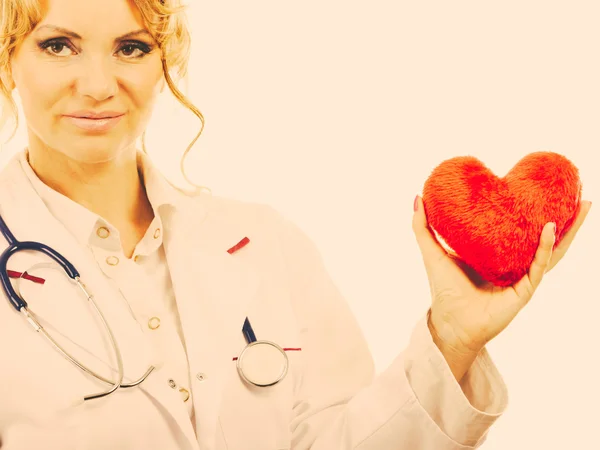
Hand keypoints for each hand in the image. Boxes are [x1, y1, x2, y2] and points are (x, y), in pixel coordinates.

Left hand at [412, 196, 591, 378]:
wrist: (450, 321)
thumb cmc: (444, 289)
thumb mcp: (433, 252)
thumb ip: (423, 226)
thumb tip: (418, 196)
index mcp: (498, 254)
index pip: (521, 230)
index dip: (534, 212)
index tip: (543, 190)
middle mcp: (515, 264)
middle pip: (545, 238)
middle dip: (565, 218)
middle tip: (578, 196)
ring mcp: (522, 277)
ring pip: (553, 250)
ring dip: (570, 230)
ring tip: (583, 207)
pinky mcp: (524, 290)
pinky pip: (538, 266)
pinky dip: (545, 248)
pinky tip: (550, 229)